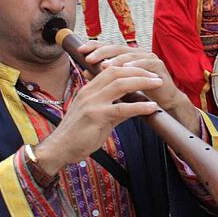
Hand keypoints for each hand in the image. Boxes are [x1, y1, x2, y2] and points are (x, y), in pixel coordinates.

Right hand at [35, 54, 161, 174]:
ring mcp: (92, 103)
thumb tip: (132, 105)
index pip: (111, 70)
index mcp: (89, 89)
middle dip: (139, 71)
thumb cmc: (77, 134)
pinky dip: (139, 106)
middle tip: (156, 76)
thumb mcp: (95, 115)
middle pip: (117, 72)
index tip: (146, 72)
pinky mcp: (96, 117)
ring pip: (121, 84)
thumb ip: (112, 107)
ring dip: (142, 82)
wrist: (59, 148)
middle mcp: (90, 92)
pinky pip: (122, 108)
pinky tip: (152, 107)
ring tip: (158, 85)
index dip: (130, 68)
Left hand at [83, 42, 187, 111]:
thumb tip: (85, 72)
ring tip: (104, 65)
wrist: (162, 103)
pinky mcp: (158, 65)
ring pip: (130, 55)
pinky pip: (145, 63)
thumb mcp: (118, 85)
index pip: (108, 47)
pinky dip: (135, 65)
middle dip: (102, 52)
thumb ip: (105, 77)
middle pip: (116, 48)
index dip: (94, 46)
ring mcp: (148, 57)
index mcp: (126, 55)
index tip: (80, 50)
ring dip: (116, 60)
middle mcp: (137, 53)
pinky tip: (125, 69)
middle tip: (89, 58)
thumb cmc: (140, 94)